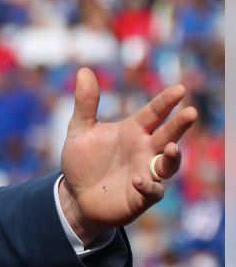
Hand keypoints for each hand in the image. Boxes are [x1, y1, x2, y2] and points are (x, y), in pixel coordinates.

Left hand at [58, 67, 197, 244]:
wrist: (75, 196)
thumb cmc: (83, 162)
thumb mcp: (80, 130)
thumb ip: (86, 103)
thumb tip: (84, 70)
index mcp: (133, 131)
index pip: (154, 113)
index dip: (166, 102)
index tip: (179, 89)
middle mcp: (144, 150)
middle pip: (168, 134)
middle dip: (180, 125)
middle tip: (190, 112)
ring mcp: (146, 173)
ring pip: (169, 164)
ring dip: (173, 156)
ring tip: (170, 147)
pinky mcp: (141, 196)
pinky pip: (153, 191)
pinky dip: (149, 185)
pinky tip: (139, 180)